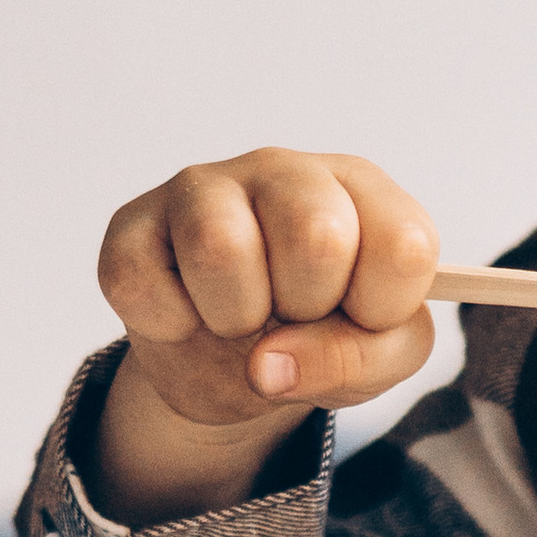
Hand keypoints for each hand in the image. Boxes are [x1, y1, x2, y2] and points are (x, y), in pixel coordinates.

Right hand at [88, 148, 440, 521]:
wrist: (231, 365)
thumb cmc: (318, 337)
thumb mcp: (374, 360)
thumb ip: (358, 359)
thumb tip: (268, 363)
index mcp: (363, 192)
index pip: (404, 246)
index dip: (381, 309)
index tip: (361, 314)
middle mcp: (286, 170)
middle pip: (318, 237)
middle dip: (308, 310)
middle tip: (293, 313)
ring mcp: (204, 187)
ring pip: (221, 247)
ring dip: (234, 317)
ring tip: (240, 316)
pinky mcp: (133, 224)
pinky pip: (143, 284)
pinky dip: (170, 324)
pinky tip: (186, 311)